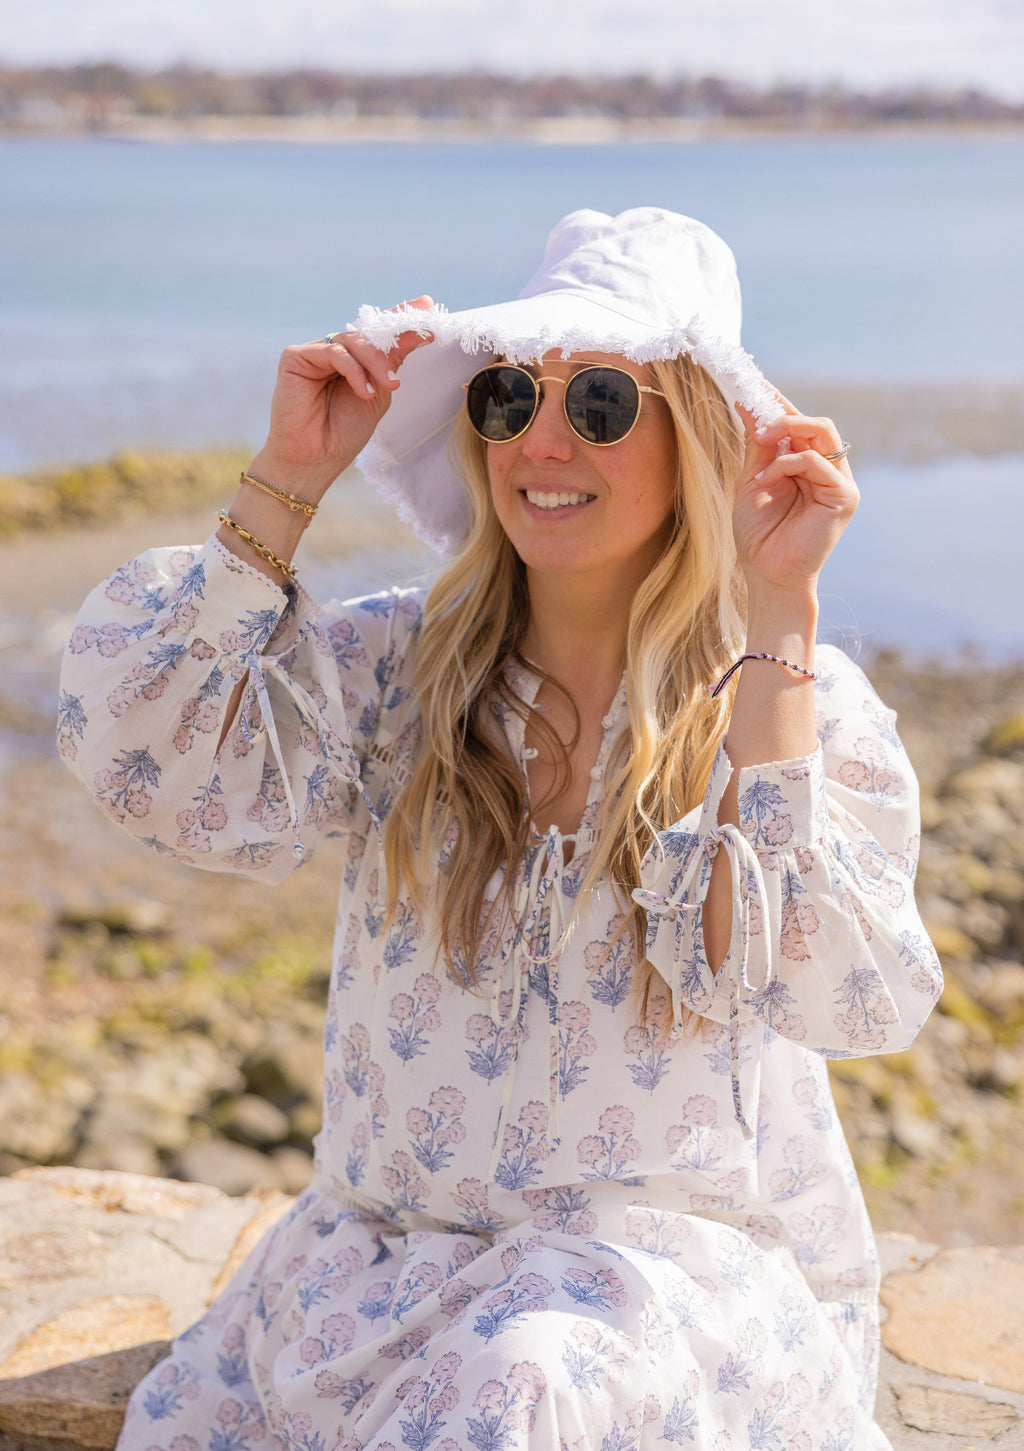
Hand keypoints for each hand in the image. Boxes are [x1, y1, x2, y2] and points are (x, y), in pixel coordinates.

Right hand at [249, 296, 434, 497]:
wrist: (315, 459)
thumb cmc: (343, 432)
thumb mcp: (378, 393)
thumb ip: (392, 362)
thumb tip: (417, 332)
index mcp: (352, 361)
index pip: (376, 333)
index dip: (400, 316)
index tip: (427, 304)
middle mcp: (332, 352)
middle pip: (367, 332)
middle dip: (395, 338)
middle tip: (422, 339)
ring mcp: (313, 353)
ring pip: (352, 339)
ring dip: (375, 361)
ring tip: (388, 386)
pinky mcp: (295, 357)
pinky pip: (333, 350)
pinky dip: (353, 369)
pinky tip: (363, 391)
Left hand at [732, 394, 858, 600]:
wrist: (767, 574)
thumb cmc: (759, 534)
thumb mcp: (753, 480)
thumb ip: (757, 445)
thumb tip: (748, 404)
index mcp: (806, 464)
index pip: (798, 424)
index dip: (778, 402)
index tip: (753, 383)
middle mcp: (826, 469)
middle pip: (816, 422)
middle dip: (785, 413)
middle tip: (756, 421)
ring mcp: (838, 482)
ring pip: (823, 432)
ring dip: (788, 430)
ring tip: (761, 444)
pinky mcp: (844, 497)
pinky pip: (818, 462)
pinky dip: (789, 464)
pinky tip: (768, 480)